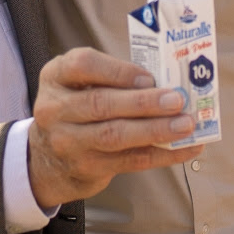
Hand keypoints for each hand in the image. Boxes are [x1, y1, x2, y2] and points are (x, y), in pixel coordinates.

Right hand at [26, 48, 199, 207]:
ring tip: (185, 125)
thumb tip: (167, 83)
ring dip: (155, 129)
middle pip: (101, 104)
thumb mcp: (82, 84)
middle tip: (177, 100)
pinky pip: (128, 161)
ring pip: (114, 135)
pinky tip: (184, 148)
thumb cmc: (78, 109)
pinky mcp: (85, 167)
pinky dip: (161, 154)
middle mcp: (55, 109)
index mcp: (56, 77)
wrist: (49, 158)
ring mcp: (66, 141)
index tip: (149, 77)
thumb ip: (114, 79)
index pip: (83, 65)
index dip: (118, 71)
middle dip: (144, 102)